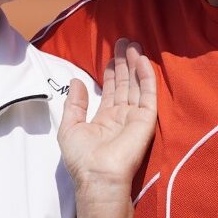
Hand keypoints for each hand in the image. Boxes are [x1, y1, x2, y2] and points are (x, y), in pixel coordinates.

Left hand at [57, 39, 156, 197]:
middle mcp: (122, 116)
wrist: (98, 176)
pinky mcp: (146, 119)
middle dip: (124, 62)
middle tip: (124, 41)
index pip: (111, 90)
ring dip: (135, 64)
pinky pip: (147, 93)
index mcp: (105, 119)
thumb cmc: (82, 158)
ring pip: (137, 84)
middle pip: (125, 83)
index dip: (112, 72)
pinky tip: (141, 59)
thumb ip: (75, 103)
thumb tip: (76, 81)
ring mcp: (135, 117)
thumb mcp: (70, 127)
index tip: (111, 55)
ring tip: (133, 44)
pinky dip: (146, 76)